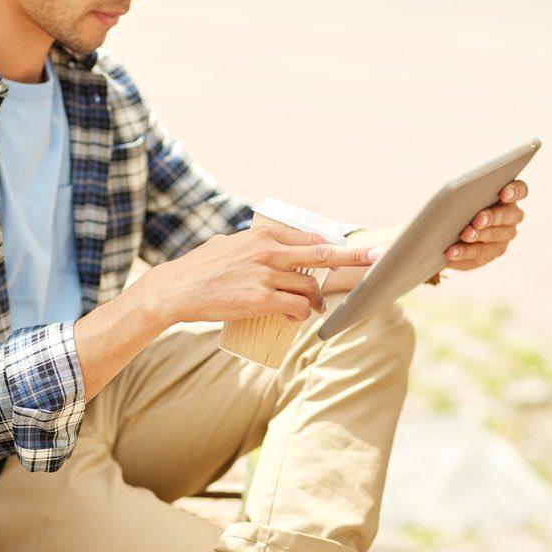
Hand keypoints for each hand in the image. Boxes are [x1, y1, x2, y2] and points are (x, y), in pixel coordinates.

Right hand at [145, 225, 380, 323]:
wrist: (176, 289)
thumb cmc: (200, 268)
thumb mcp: (229, 244)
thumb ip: (252, 243)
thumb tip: (269, 245)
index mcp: (263, 234)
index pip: (310, 238)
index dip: (337, 245)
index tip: (358, 248)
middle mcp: (268, 251)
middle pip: (322, 254)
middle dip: (353, 256)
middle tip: (375, 260)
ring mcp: (265, 276)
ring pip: (308, 287)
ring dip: (315, 300)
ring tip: (310, 308)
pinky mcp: (259, 300)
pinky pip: (295, 307)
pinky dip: (301, 313)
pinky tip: (295, 317)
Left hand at [445, 179, 528, 270]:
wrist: (443, 230)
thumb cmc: (453, 203)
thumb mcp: (456, 195)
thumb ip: (461, 192)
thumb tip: (451, 194)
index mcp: (506, 196)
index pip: (519, 190)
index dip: (514, 191)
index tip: (504, 194)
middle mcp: (510, 216)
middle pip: (507, 215)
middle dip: (492, 217)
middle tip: (477, 221)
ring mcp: (503, 236)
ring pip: (495, 237)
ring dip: (478, 237)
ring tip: (463, 236)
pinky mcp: (491, 253)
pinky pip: (480, 255)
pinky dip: (464, 253)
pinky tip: (451, 253)